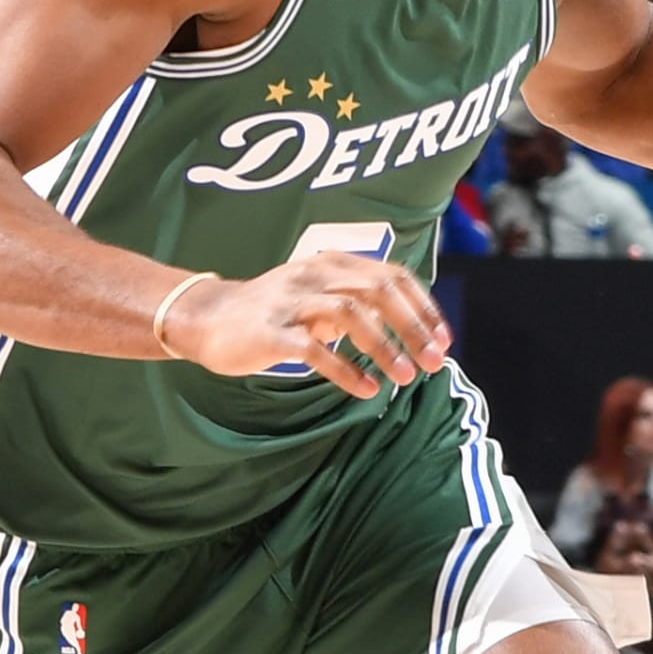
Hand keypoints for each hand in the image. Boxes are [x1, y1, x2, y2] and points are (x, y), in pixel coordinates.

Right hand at [160, 260, 452, 398]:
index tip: (443, 340)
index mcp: (333, 263)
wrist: (208, 318)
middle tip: (433, 362)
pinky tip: (365, 390)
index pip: (393, 276)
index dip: (423, 308)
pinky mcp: (270, 332)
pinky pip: (313, 350)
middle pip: (378, 291)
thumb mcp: (321, 297)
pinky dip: (344, 370)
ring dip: (384, 347)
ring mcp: (291, 301)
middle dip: (412, 327)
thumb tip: (414, 326)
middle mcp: (315, 275)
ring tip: (405, 378)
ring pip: (350, 314)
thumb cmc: (275, 313)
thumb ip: (361, 303)